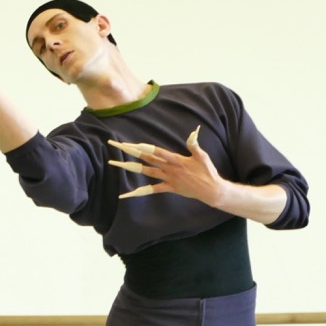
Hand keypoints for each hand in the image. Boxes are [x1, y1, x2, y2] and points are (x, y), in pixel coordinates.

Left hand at [107, 127, 227, 206]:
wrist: (211, 190)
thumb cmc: (207, 171)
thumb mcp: (202, 156)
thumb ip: (194, 145)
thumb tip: (194, 132)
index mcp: (176, 160)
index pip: (157, 152)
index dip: (145, 148)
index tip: (133, 144)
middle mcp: (169, 169)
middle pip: (146, 158)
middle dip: (131, 151)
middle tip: (117, 145)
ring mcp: (167, 179)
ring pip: (145, 171)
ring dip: (129, 167)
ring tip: (115, 163)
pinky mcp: (169, 188)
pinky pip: (151, 189)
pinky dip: (138, 191)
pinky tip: (126, 194)